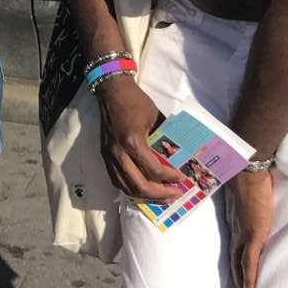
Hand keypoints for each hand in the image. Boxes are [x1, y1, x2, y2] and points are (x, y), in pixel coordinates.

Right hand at [96, 76, 189, 200]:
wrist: (111, 90)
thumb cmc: (135, 101)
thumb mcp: (155, 117)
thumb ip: (162, 138)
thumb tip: (176, 155)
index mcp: (133, 142)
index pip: (153, 170)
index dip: (170, 177)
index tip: (182, 178)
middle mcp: (119, 153)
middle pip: (139, 186)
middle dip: (159, 194)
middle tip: (175, 194)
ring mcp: (110, 156)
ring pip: (126, 187)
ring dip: (145, 197)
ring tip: (161, 197)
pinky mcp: (105, 156)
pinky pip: (116, 180)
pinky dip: (130, 189)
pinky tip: (142, 190)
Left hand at [228, 169, 273, 287]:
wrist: (248, 170)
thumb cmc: (251, 178)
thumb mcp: (250, 195)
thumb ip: (252, 203)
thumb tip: (259, 203)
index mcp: (236, 222)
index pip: (235, 248)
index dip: (236, 264)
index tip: (237, 278)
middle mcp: (236, 231)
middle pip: (234, 261)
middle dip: (237, 280)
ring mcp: (244, 234)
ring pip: (240, 266)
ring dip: (243, 285)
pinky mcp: (253, 235)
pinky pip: (250, 262)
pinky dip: (249, 280)